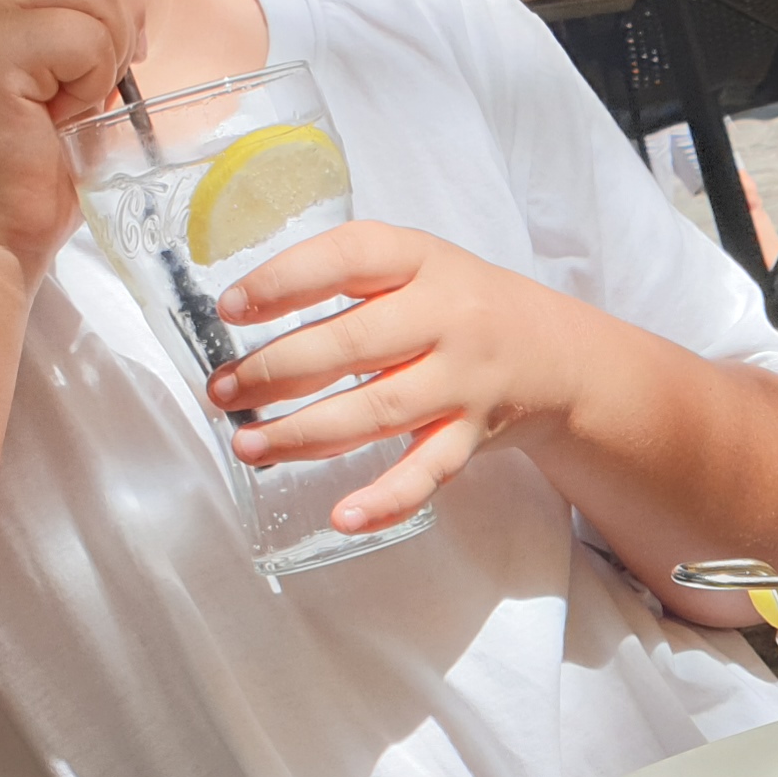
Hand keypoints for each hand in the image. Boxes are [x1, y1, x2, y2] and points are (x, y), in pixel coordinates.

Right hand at [0, 0, 140, 272]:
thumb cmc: (30, 168)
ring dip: (104, 57)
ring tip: (68, 104)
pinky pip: (85, 37)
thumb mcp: (67, 78)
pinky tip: (57, 118)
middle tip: (92, 85)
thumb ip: (85, 25)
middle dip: (119, 20)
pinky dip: (92, 84)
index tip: (113, 55)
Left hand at [209, 221, 567, 539]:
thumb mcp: (417, 264)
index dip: (284, 282)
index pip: (347, 259)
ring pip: (378, 411)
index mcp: (421, 259)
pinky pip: (428, 471)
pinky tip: (343, 516)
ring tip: (250, 446)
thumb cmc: (460, 304)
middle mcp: (448, 316)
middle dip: (275, 372)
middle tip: (222, 394)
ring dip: (306, 434)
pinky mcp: (474, 434)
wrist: (555, 353)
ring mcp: (464, 379)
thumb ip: (348, 276)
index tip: (230, 308)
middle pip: (352, 346)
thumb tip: (245, 311)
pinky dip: (386, 498)